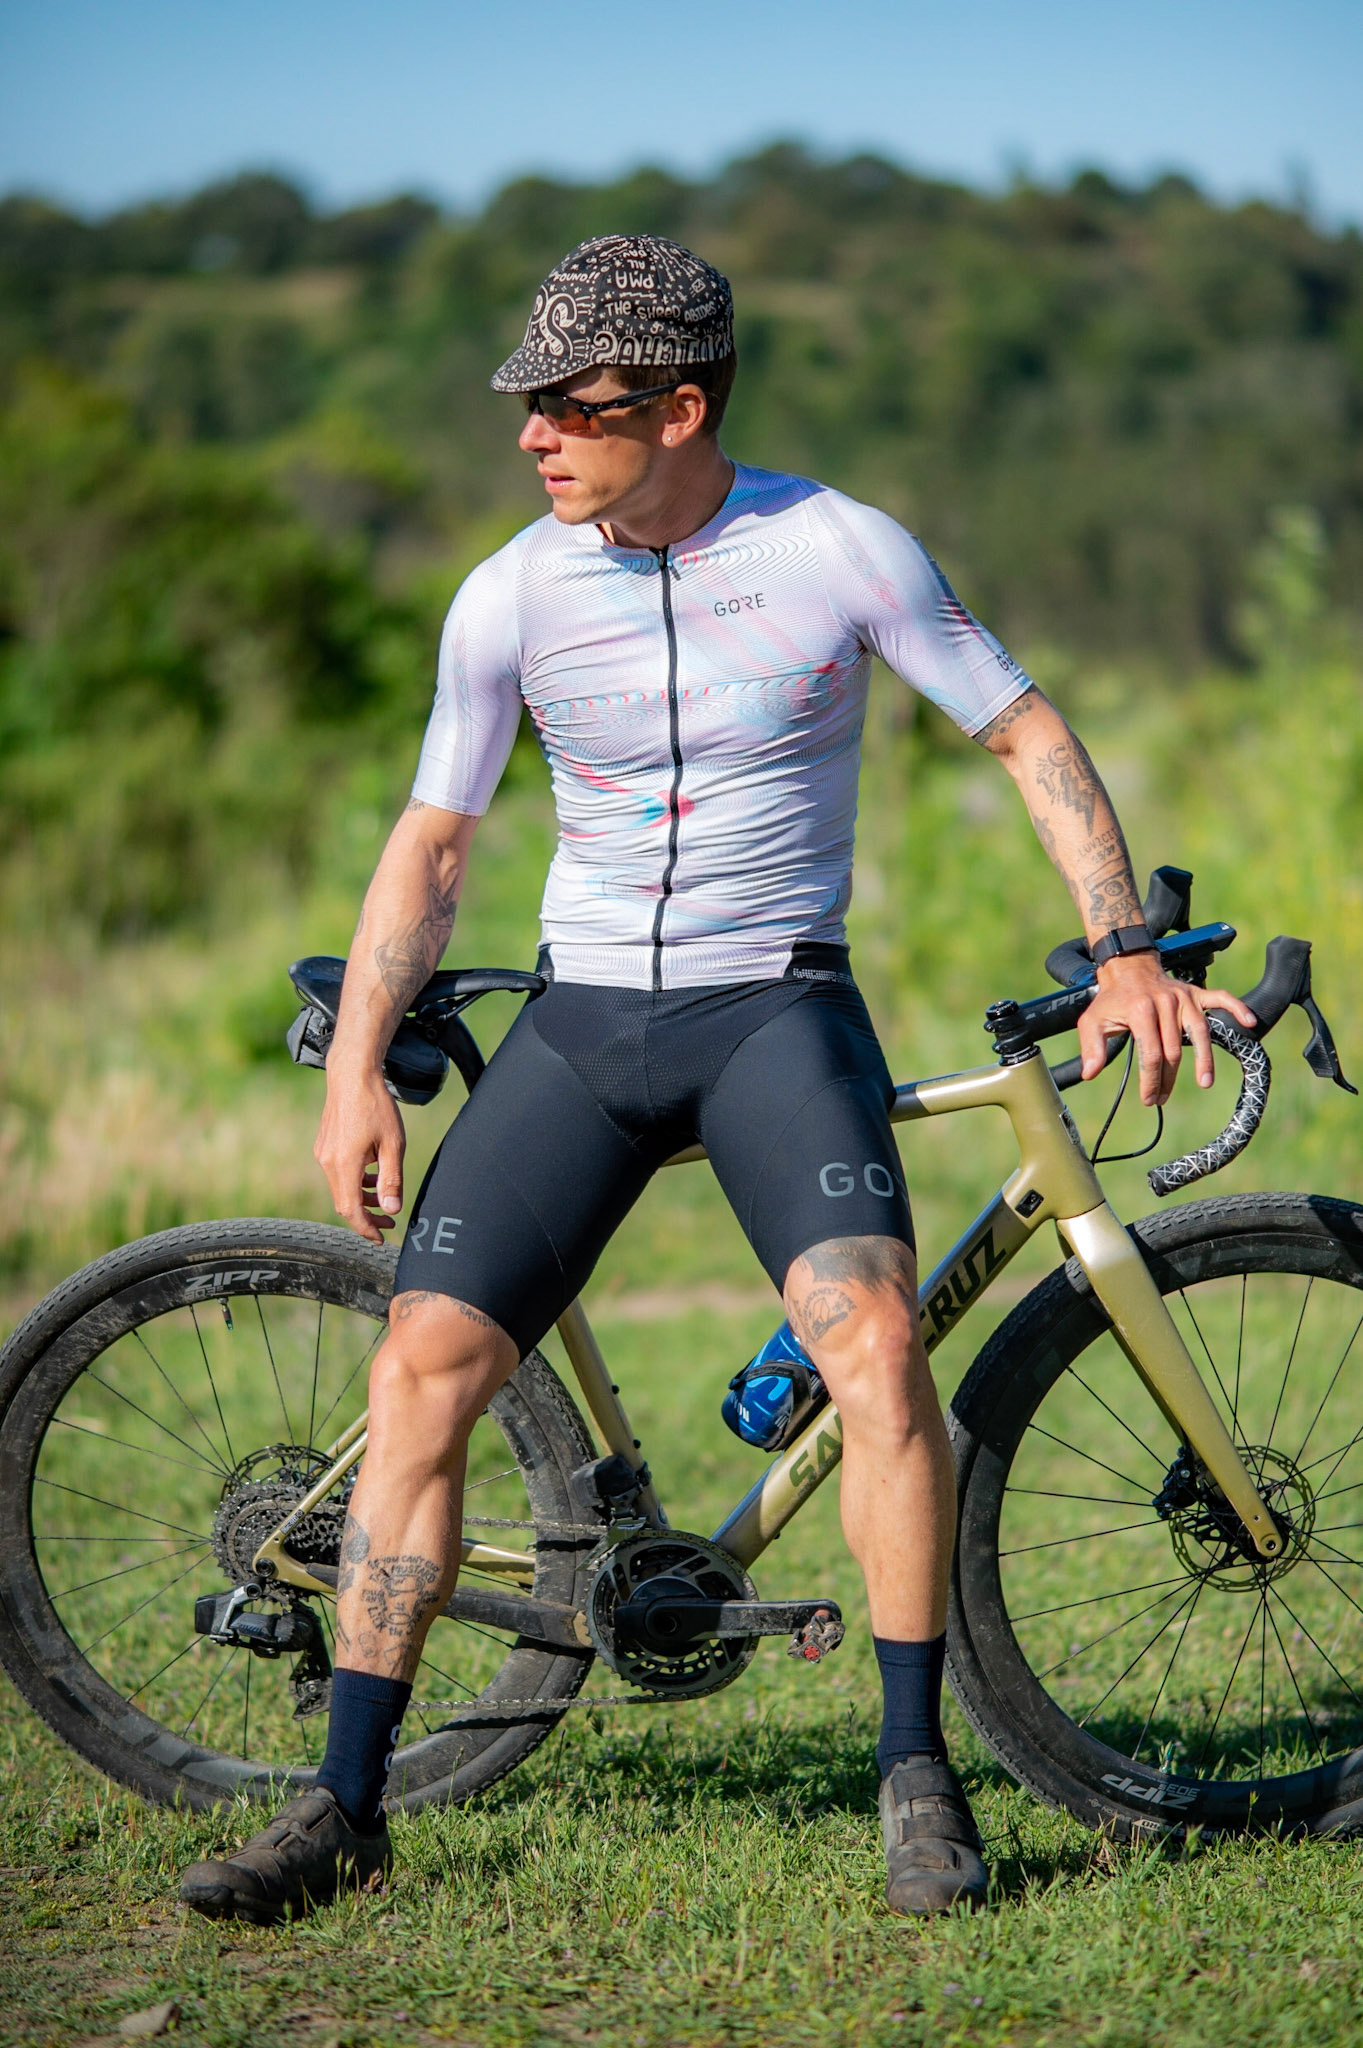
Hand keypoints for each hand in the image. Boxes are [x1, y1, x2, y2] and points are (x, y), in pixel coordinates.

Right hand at [313, 1066, 406, 1241]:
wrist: (351, 1075)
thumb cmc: (376, 1106)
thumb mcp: (392, 1144)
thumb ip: (392, 1179)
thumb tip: (392, 1209)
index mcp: (344, 1164)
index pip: (352, 1210)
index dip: (366, 1228)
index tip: (382, 1238)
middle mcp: (328, 1162)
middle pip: (344, 1203)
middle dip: (366, 1217)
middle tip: (389, 1222)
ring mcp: (323, 1154)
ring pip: (341, 1189)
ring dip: (362, 1199)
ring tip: (385, 1200)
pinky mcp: (324, 1146)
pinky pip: (338, 1174)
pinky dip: (355, 1182)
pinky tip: (373, 1176)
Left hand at [1078, 954, 1258, 1108]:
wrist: (1127, 968)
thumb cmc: (1111, 1000)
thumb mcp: (1092, 1021)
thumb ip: (1091, 1047)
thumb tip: (1089, 1073)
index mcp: (1141, 1012)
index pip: (1151, 1054)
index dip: (1151, 1080)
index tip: (1148, 1099)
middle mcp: (1165, 1003)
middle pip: (1173, 1050)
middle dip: (1167, 1079)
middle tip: (1161, 1098)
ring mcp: (1183, 997)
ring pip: (1200, 1032)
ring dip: (1204, 1059)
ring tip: (1205, 1082)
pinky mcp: (1196, 993)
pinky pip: (1221, 998)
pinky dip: (1237, 1008)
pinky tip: (1250, 1022)